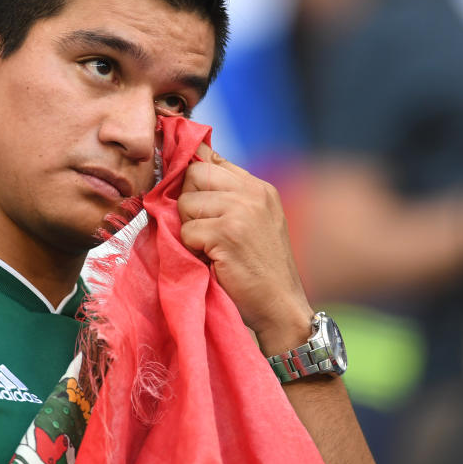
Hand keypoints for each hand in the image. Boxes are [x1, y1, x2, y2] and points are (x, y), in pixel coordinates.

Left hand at [177, 144, 312, 351]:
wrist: (280, 306)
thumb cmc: (258, 269)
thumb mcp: (253, 222)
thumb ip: (228, 196)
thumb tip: (186, 168)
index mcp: (258, 187)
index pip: (210, 156)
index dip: (189, 169)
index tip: (182, 187)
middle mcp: (252, 192)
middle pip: (193, 174)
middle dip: (187, 202)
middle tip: (203, 231)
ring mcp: (241, 210)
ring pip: (186, 203)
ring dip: (189, 229)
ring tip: (209, 247)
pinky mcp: (227, 233)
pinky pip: (187, 230)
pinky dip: (192, 248)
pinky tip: (211, 259)